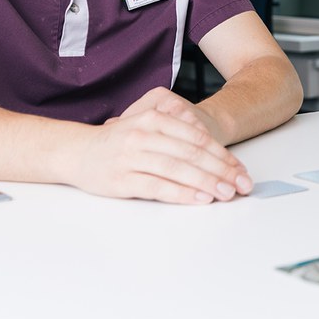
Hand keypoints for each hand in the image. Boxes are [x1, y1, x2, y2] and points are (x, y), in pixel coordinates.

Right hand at [73, 87, 252, 203]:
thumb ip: (177, 135)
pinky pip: (158, 187)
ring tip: (227, 193)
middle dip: (222, 171)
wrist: (76, 151)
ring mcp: (132, 157)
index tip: (241, 169)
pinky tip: (200, 199)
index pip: (197, 138)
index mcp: (154, 119)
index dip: (223, 155)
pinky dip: (182, 193)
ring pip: (178, 169)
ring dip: (207, 183)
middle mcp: (144, 135)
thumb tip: (216, 155)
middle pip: (192, 154)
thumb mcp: (148, 126)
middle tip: (242, 184)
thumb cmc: (119, 142)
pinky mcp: (123, 180)